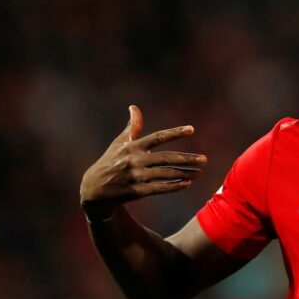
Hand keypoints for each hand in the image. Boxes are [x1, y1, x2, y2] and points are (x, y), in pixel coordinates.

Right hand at [79, 105, 207, 220]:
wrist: (94, 189)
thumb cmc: (110, 162)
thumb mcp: (119, 144)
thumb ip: (132, 127)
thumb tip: (134, 107)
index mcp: (132, 147)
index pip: (157, 137)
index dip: (174, 133)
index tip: (191, 129)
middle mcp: (134, 161)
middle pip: (166, 158)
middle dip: (187, 159)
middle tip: (205, 159)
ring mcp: (136, 177)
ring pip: (165, 174)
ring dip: (185, 173)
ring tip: (200, 172)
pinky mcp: (136, 191)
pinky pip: (159, 189)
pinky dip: (174, 186)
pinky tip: (187, 183)